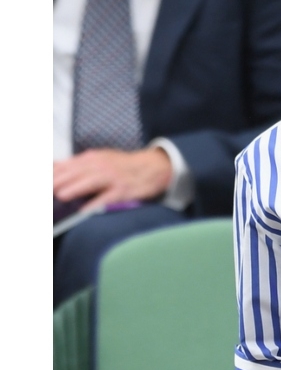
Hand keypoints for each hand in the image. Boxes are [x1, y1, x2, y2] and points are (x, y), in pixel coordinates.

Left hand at [53, 147, 172, 210]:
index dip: (52, 174)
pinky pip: (108, 198)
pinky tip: (86, 210)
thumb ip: (76, 165)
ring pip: (91, 181)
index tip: (39, 183)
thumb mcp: (99, 159)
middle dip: (60, 181)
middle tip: (46, 190)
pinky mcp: (124, 191)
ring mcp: (113, 178)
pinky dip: (97, 204)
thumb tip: (51, 168)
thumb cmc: (121, 166)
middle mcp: (101, 166)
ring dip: (76, 188)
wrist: (152, 167)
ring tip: (61, 195)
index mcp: (91, 158)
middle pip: (76, 172)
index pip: (66, 165)